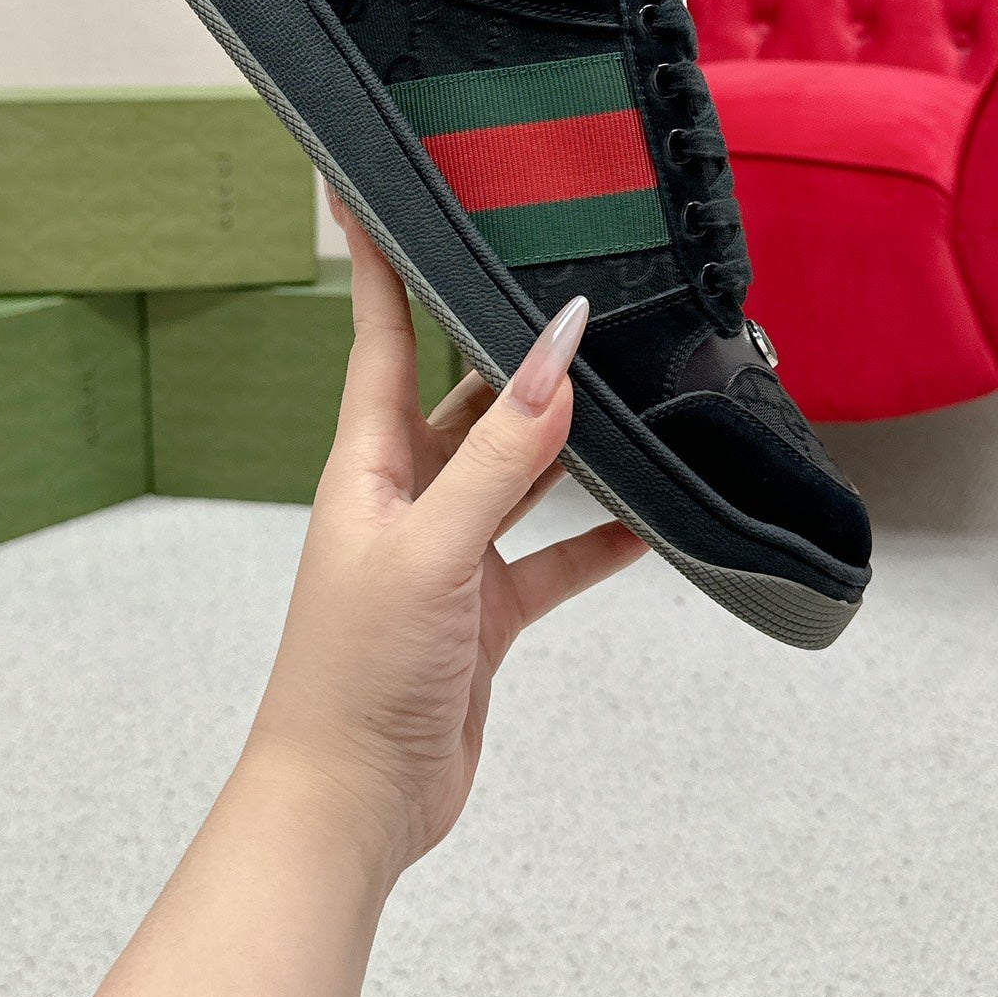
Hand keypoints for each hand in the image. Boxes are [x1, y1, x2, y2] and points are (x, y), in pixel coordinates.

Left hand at [246, 198, 645, 881]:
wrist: (349, 805)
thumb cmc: (354, 672)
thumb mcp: (432, 546)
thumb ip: (501, 450)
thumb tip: (556, 348)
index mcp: (368, 465)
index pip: (382, 338)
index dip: (382, 265)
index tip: (378, 191)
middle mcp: (406, 496)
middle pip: (463, 396)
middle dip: (508, 346)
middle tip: (562, 283)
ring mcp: (448, 553)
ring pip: (517, 471)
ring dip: (566, 439)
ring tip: (629, 386)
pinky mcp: (484, 611)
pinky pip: (552, 556)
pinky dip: (597, 537)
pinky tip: (648, 516)